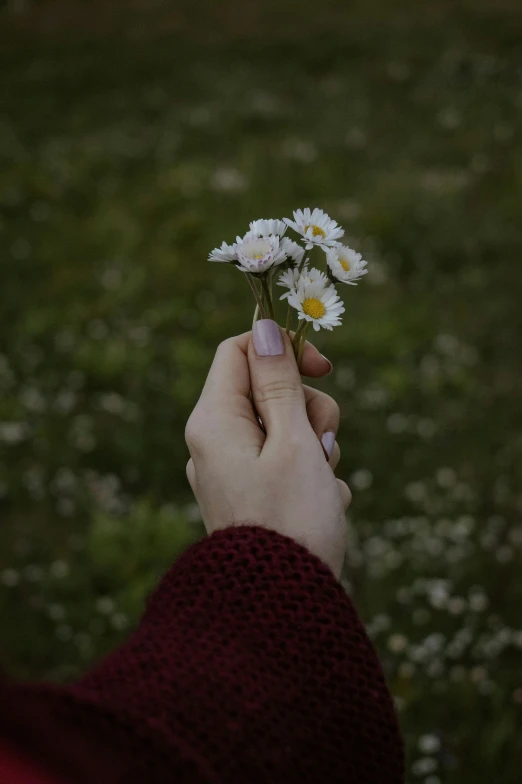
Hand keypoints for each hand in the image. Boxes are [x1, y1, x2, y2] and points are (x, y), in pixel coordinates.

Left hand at [185, 320, 350, 577]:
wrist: (282, 606)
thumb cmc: (291, 519)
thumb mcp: (293, 441)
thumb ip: (279, 383)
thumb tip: (264, 328)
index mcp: (214, 420)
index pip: (240, 351)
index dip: (283, 348)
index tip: (324, 366)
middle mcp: (213, 441)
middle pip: (268, 390)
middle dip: (309, 408)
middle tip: (322, 442)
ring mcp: (231, 470)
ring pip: (284, 427)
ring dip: (315, 445)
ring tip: (322, 482)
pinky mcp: (249, 494)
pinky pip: (285, 463)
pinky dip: (310, 474)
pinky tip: (321, 504)